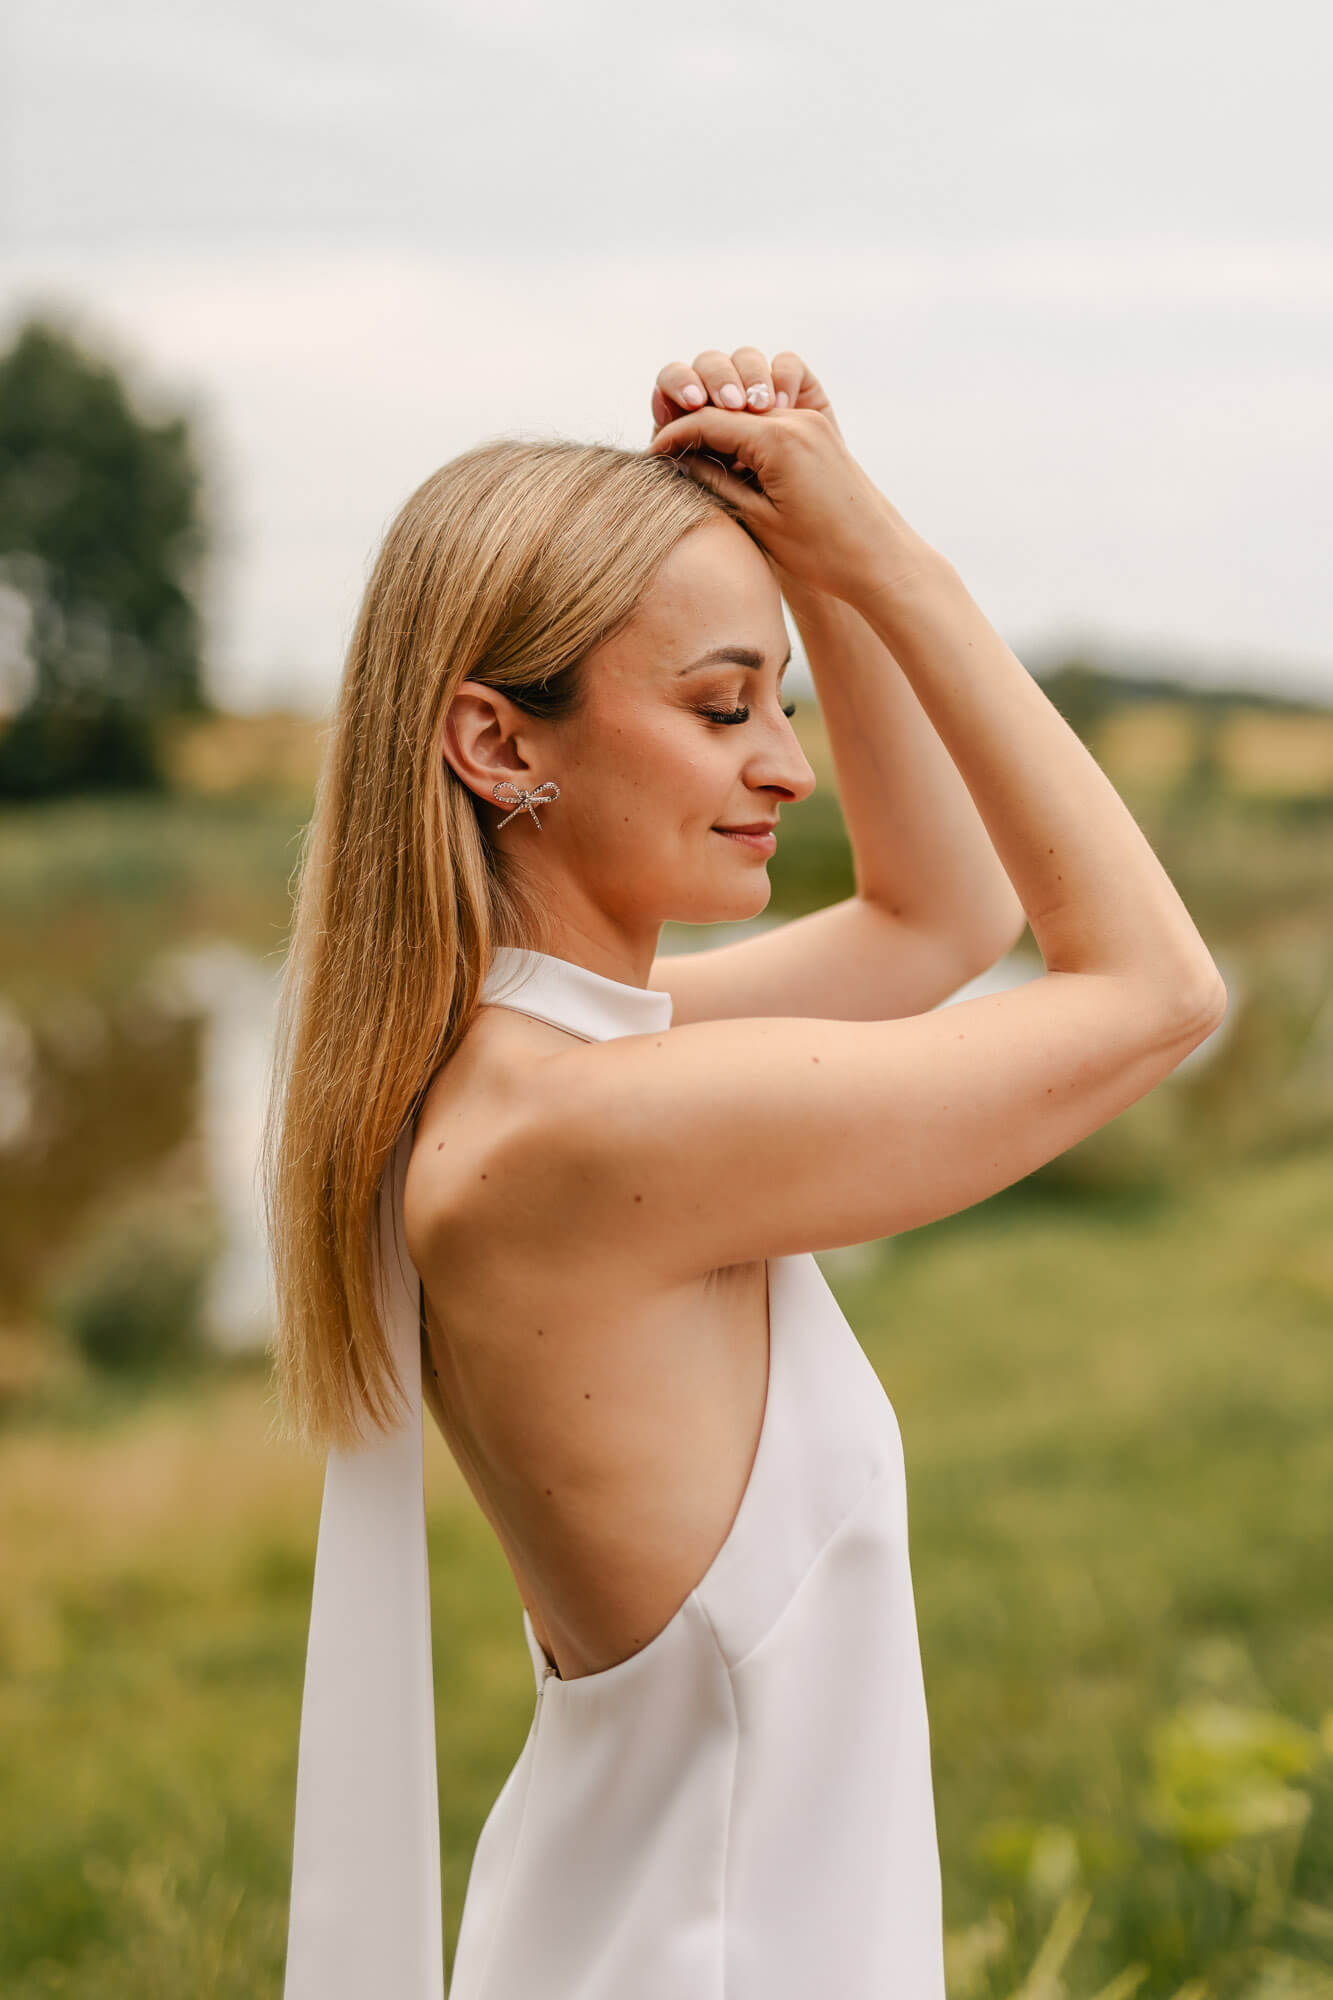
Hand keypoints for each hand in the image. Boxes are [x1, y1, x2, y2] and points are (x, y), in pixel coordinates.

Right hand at [646, 348, 926, 607]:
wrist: (881, 559)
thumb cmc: (822, 552)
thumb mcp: (758, 520)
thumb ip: (716, 482)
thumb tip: (680, 460)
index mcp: (778, 438)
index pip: (708, 422)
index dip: (675, 438)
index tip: (653, 458)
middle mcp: (797, 418)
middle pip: (727, 407)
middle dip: (695, 427)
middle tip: (672, 457)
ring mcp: (812, 422)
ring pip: (749, 411)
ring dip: (722, 428)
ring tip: (703, 461)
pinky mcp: (821, 432)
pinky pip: (771, 422)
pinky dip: (747, 435)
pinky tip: (734, 462)